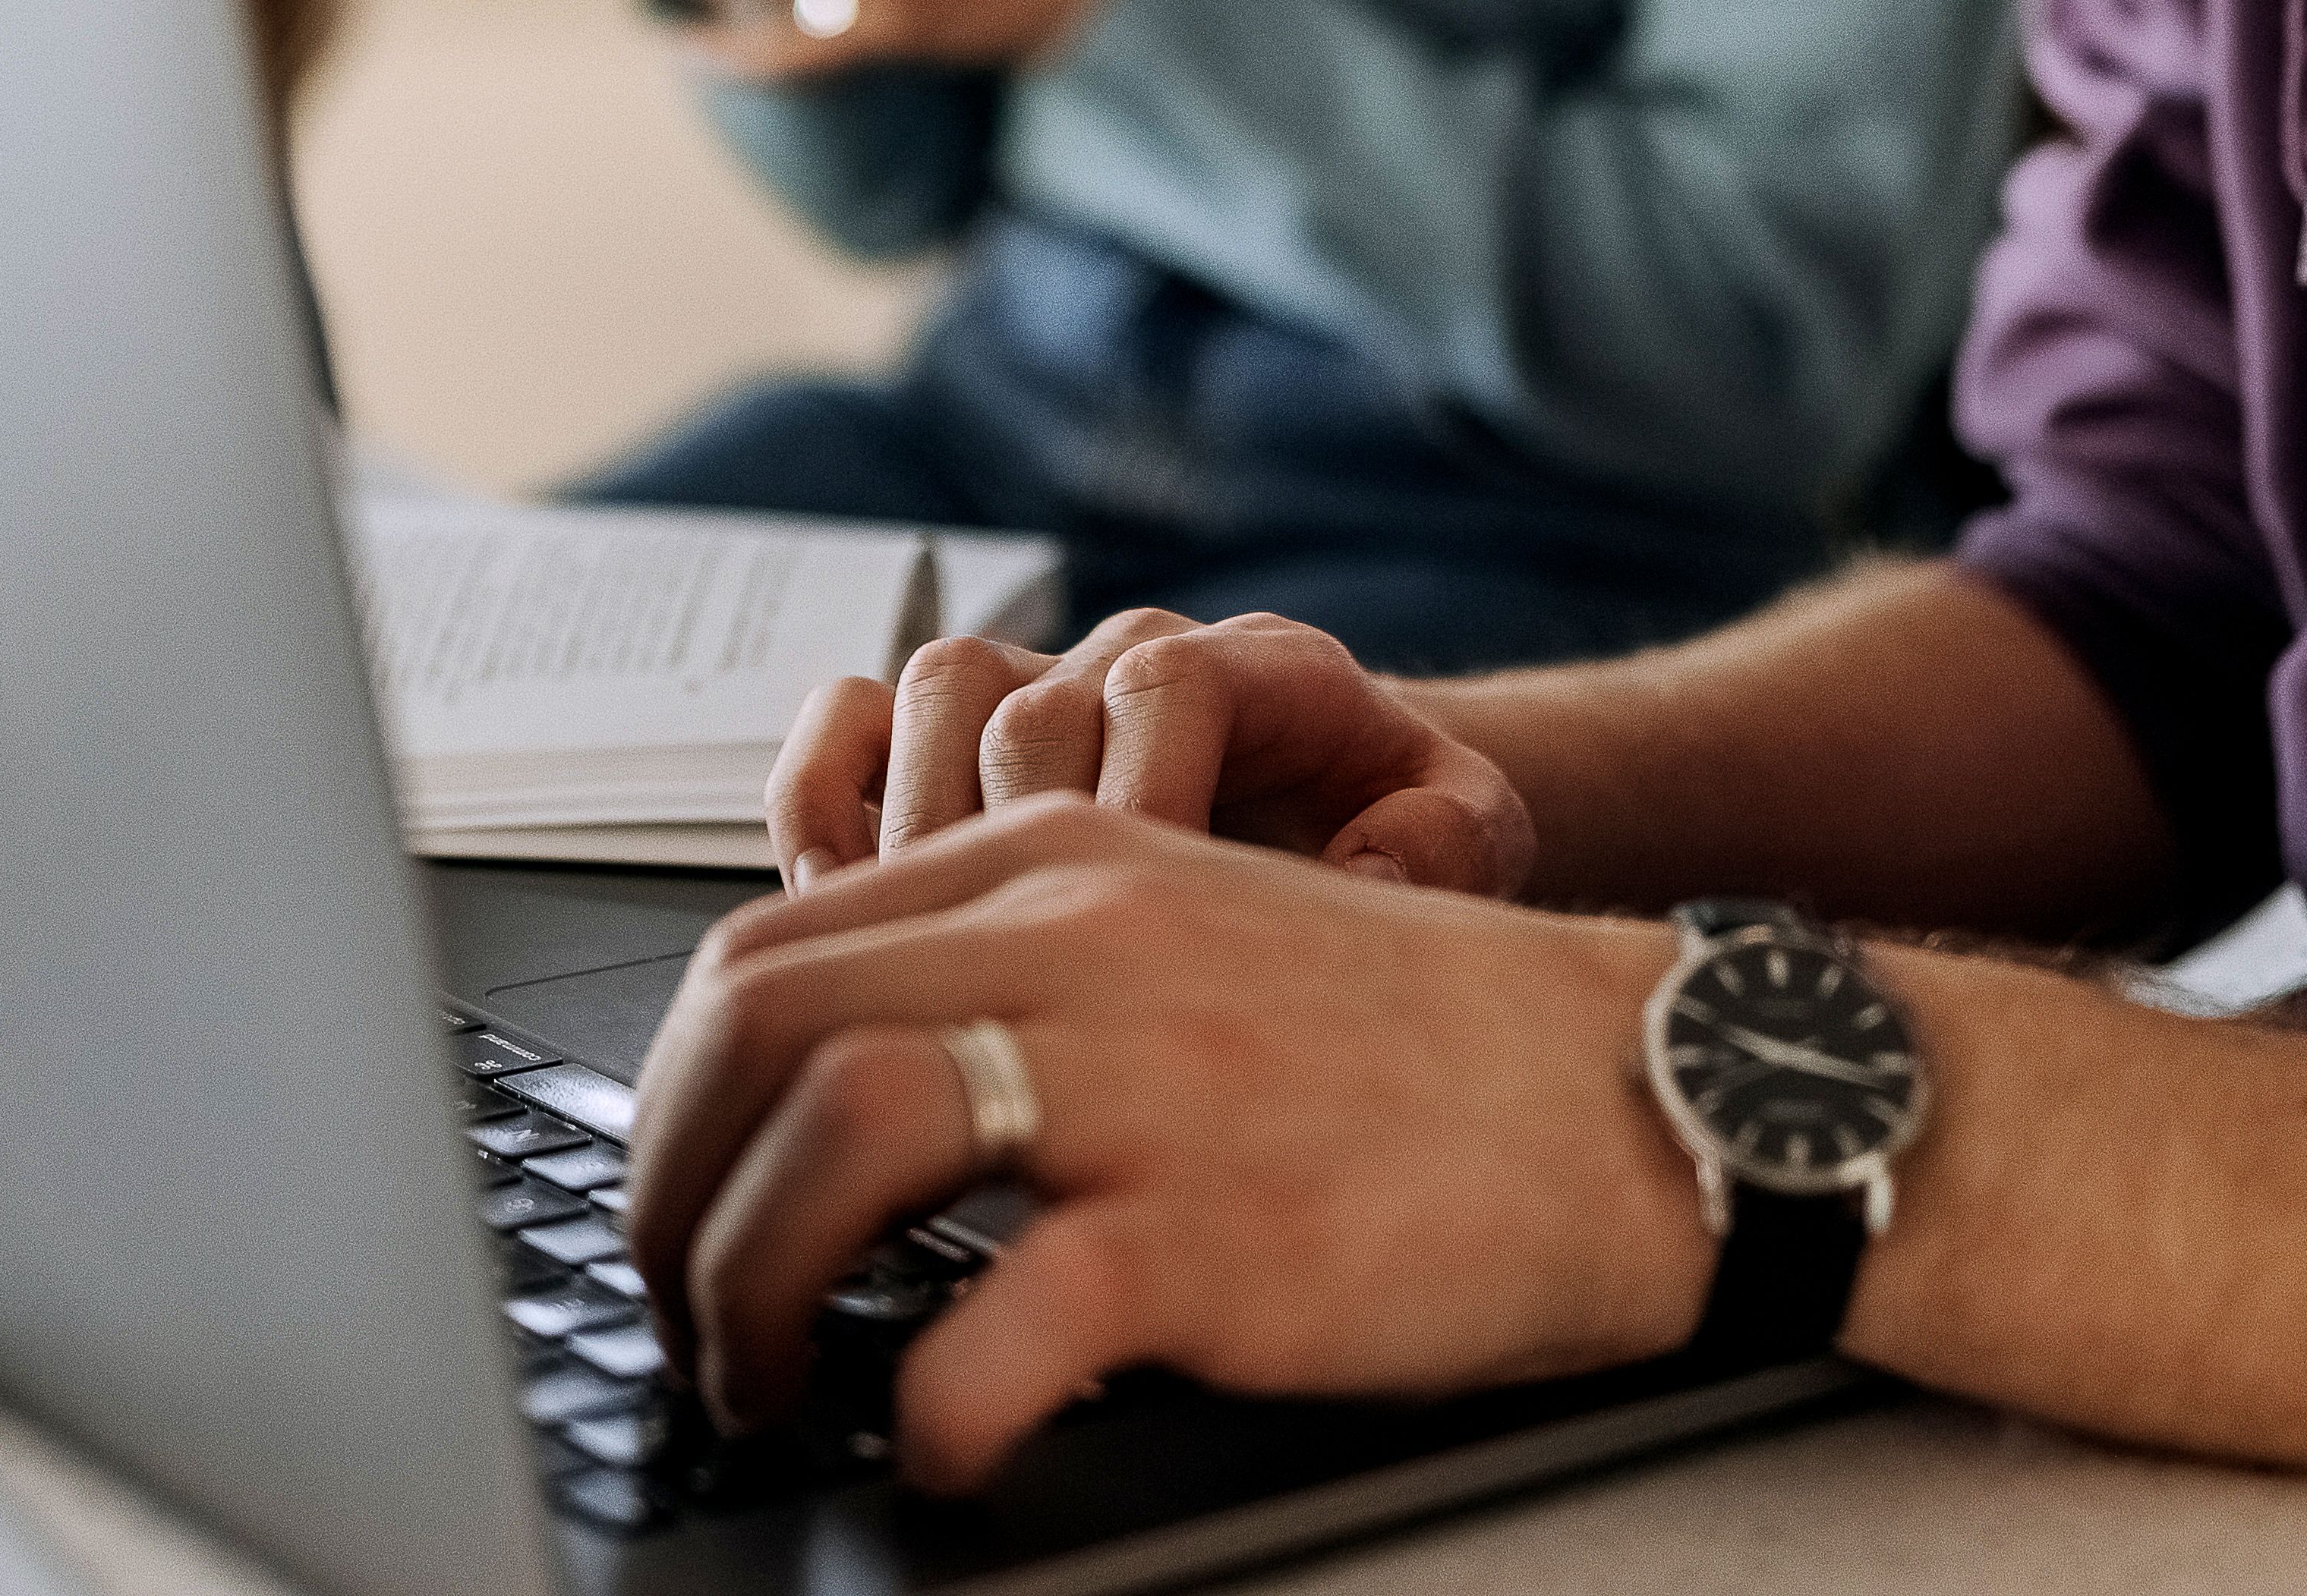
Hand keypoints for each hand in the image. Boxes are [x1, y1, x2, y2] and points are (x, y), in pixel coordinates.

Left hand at [623, 801, 1704, 1483]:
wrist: (1637, 1094)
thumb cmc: (1417, 1050)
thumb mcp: (1191, 937)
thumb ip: (1022, 971)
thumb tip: (834, 1093)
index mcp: (1066, 863)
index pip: (766, 949)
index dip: (674, 1099)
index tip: (677, 1201)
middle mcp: (1085, 943)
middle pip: (758, 1027)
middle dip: (669, 1192)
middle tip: (689, 1313)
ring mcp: (1151, 1083)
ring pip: (837, 1136)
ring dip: (748, 1284)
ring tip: (766, 1380)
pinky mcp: (1218, 1232)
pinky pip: (995, 1325)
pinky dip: (929, 1409)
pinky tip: (944, 1443)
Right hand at [771, 606, 1534, 895]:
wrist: (1345, 806)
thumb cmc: (1392, 831)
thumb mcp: (1470, 837)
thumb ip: (1445, 846)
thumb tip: (1369, 878)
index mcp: (1265, 668)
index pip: (1170, 686)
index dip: (1145, 799)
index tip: (1146, 923)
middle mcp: (1131, 656)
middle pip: (1036, 707)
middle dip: (1022, 848)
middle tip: (1026, 981)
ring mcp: (1032, 683)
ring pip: (935, 698)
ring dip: (921, 832)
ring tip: (939, 962)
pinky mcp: (950, 733)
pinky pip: (851, 722)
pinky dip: (825, 799)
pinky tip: (839, 898)